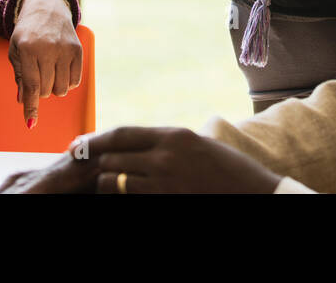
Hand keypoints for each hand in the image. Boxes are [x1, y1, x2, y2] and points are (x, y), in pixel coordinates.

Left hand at [0, 126, 282, 193]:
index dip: (95, 140)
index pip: (122, 133)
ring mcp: (164, 182)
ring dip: (104, 184)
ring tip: (101, 186)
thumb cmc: (229, 172)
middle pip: (111, 157)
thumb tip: (134, 147)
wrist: (256, 197)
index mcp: (174, 135)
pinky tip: (119, 197)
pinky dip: (118, 198)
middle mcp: (166, 155)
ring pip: (113, 181)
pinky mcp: (165, 202)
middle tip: (81, 168)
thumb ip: (166, 144)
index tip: (79, 145)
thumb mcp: (198, 146)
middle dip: (95, 164)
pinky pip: (128, 200)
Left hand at [9, 0, 82, 129]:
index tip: (30, 123)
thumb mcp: (16, 51)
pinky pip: (75, 81)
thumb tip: (23, 101)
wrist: (46, 9)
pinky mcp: (78, 50)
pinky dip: (67, 82)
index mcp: (28, 49)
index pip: (31, 85)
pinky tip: (60, 69)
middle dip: (40, 90)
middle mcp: (48, 49)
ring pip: (62, 88)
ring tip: (49, 71)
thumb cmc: (27, 34)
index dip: (31, 107)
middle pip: (46, 89)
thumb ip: (20, 76)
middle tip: (37, 75)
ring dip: (54, 87)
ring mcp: (65, 49)